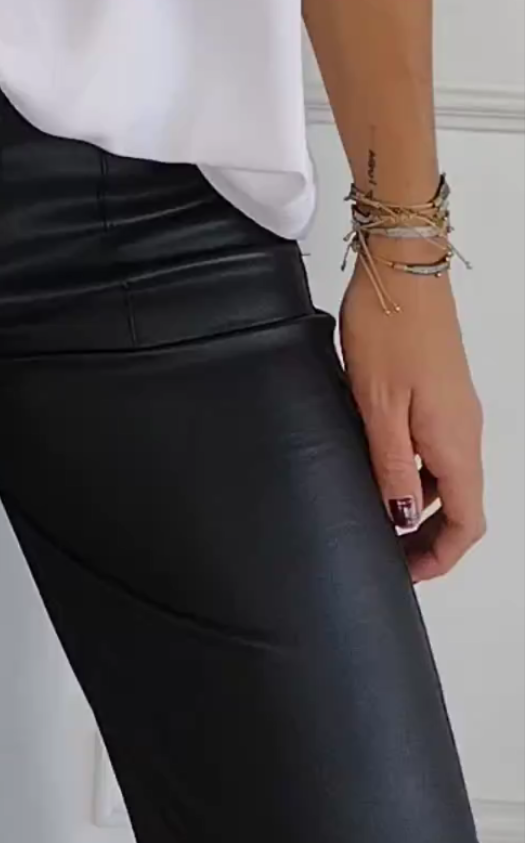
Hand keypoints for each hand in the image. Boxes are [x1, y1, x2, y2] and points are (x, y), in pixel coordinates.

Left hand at [339, 263, 486, 581]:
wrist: (399, 270)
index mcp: (456, 444)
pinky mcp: (440, 390)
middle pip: (461, 504)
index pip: (468, 523)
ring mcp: (455, 409)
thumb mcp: (378, 409)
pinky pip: (436, 445)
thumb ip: (391, 469)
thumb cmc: (387, 331)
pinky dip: (414, 468)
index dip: (441, 556)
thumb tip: (404, 520)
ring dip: (420, 502)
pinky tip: (376, 461)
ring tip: (373, 510)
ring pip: (448, 475)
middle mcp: (465, 431)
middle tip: (386, 552)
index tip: (406, 572)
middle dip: (429, 537)